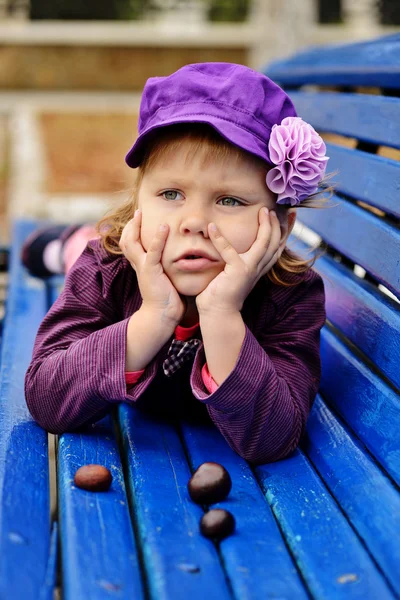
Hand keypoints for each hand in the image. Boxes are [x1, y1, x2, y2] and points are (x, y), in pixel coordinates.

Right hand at [119, 210, 185, 324]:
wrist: (162, 315)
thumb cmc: (166, 298)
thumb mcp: (164, 277)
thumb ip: (165, 267)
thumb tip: (176, 258)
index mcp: (141, 265)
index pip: (130, 244)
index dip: (132, 230)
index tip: (138, 218)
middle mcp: (138, 265)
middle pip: (125, 240)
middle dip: (129, 225)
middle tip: (137, 212)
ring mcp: (143, 267)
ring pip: (132, 242)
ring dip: (136, 227)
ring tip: (141, 213)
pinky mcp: (151, 271)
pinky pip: (153, 252)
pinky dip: (158, 238)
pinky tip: (164, 227)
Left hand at [196, 208, 281, 314]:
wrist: (218, 313)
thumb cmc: (222, 292)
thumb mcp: (234, 272)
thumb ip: (237, 258)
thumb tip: (233, 245)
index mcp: (259, 268)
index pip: (278, 246)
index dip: (286, 230)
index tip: (291, 215)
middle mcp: (258, 268)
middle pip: (275, 242)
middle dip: (276, 224)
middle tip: (272, 209)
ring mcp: (249, 269)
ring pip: (264, 244)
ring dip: (264, 226)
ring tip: (262, 211)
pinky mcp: (237, 272)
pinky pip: (229, 251)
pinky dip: (220, 238)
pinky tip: (212, 227)